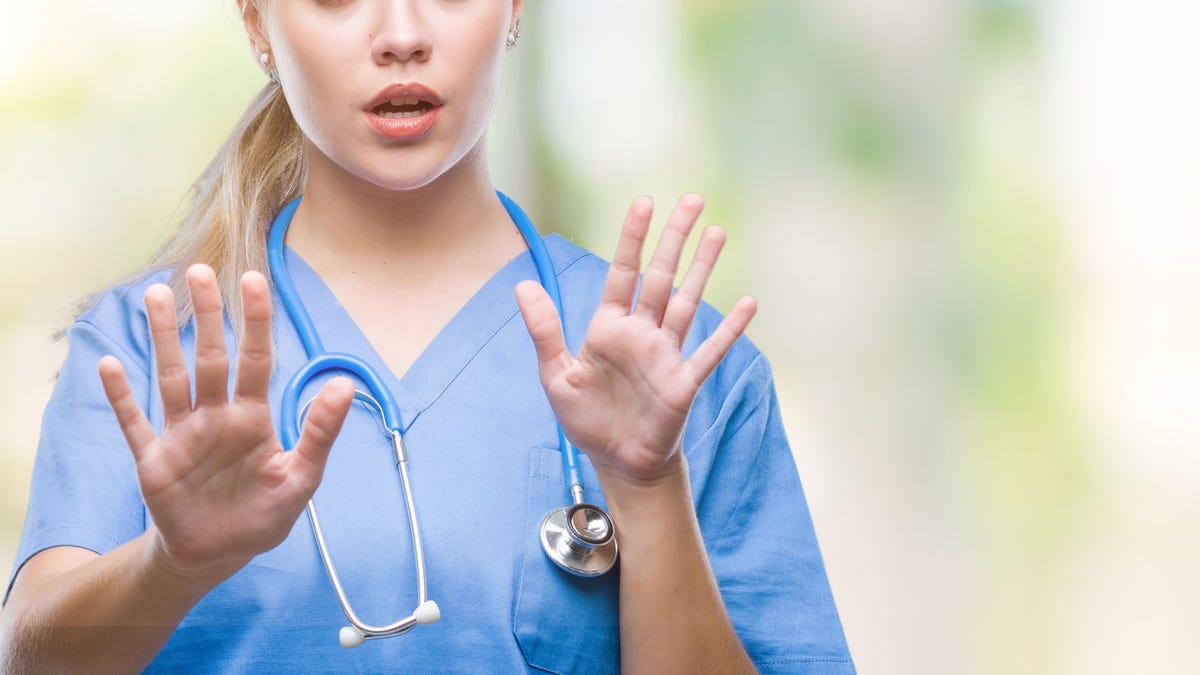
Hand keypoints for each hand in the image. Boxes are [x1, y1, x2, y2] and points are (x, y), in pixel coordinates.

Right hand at [98, 265, 353, 578]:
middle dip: (208, 315)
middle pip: (211, 356)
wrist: (219, 555)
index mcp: (254, 417)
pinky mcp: (154, 460)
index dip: (256, 321)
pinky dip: (122, 397)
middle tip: (200, 271)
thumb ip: (320, 432)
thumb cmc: (263, 513)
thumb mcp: (301, 478)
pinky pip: (134, 422)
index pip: (257, 359)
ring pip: (171, 377)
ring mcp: (183, 434)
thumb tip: (346, 385)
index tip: (254, 279)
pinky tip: (110, 365)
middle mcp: (217, 416)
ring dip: (164, 339)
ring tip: (156, 295)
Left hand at [515, 194, 755, 484]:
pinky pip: (710, 351)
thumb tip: (523, 286)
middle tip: (693, 199)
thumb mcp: (556, 376)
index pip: (623, 272)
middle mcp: (641, 334)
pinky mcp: (684, 382)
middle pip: (660, 276)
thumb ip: (544, 331)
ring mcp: (666, 355)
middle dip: (675, 238)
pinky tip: (749, 304)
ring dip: (702, 269)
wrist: (618, 462)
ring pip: (687, 302)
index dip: (633, 238)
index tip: (644, 203)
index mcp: (609, 328)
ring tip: (717, 232)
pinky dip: (730, 330)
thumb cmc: (588, 419)